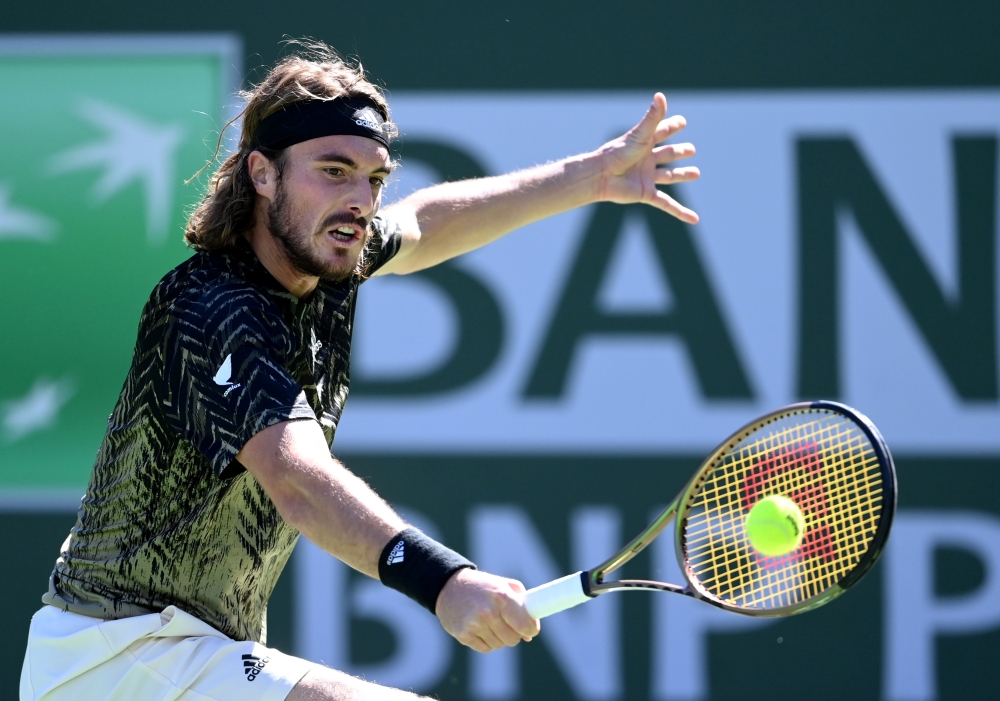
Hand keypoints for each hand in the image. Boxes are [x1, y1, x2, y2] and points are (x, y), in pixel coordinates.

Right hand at [435, 568, 540, 652]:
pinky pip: (486, 648)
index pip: (526, 626)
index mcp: (502, 596)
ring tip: (490, 621)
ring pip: (500, 645)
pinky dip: (486, 641)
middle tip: (507, 622)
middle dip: (514, 633)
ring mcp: (474, 625)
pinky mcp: (463, 635)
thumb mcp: (504, 585)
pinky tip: (480, 627)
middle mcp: (488, 612)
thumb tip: (530, 634)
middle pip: (514, 639)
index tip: (529, 628)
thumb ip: (523, 605)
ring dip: (499, 637)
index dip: (531, 629)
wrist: (449, 586)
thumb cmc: (483, 586)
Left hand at [593, 92, 700, 222]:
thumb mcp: (639, 135)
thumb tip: (661, 96)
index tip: (681, 122)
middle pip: (667, 154)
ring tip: (696, 173)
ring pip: (669, 176)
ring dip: (683, 175)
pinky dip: (680, 212)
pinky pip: (667, 204)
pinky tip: (694, 218)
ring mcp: (647, 177)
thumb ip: (653, 117)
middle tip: (691, 149)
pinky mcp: (646, 193)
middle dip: (679, 152)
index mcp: (645, 142)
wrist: (601, 177)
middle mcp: (647, 159)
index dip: (672, 126)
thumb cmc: (618, 153)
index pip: (662, 132)